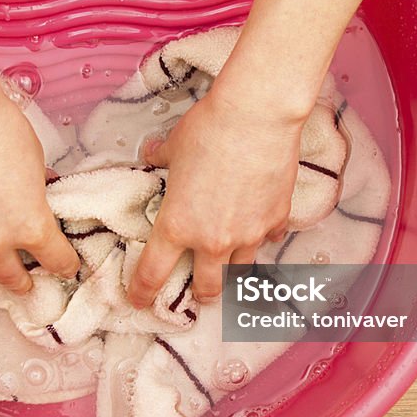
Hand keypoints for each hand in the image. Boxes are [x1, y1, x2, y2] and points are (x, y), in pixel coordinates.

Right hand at [0, 88, 80, 293]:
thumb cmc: (0, 129)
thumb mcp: (36, 164)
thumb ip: (36, 193)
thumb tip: (34, 200)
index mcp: (30, 227)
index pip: (56, 261)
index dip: (63, 265)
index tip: (65, 266)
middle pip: (10, 278)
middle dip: (21, 283)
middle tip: (25, 285)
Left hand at [128, 80, 305, 307]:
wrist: (257, 116)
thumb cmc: (209, 129)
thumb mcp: (174, 146)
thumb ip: (160, 158)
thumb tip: (152, 152)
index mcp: (177, 225)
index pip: (153, 273)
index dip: (143, 292)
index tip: (140, 300)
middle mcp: (213, 240)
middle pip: (207, 288)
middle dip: (202, 295)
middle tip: (200, 293)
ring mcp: (248, 234)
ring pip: (241, 270)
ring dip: (234, 271)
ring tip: (232, 265)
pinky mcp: (276, 220)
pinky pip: (267, 239)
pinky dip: (261, 236)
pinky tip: (260, 225)